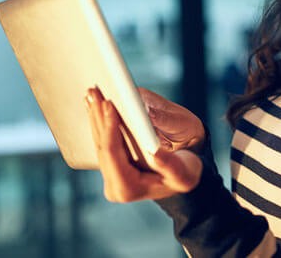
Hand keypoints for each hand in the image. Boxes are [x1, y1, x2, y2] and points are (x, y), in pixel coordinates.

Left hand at [86, 87, 201, 201]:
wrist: (187, 176)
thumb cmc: (187, 173)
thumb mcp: (184, 172)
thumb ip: (169, 164)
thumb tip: (154, 151)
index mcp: (128, 188)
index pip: (111, 154)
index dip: (109, 127)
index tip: (109, 105)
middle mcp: (114, 186)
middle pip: (101, 145)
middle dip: (98, 116)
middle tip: (94, 92)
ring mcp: (111, 177)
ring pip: (98, 141)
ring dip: (96, 115)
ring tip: (93, 93)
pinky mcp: (112, 166)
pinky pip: (103, 140)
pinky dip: (101, 120)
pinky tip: (97, 105)